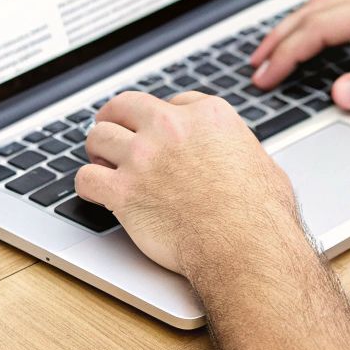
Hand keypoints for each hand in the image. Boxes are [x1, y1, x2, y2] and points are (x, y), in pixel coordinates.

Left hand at [73, 90, 304, 276]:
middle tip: (112, 128)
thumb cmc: (260, 216)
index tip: (158, 130)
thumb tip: (239, 159)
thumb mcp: (263, 164)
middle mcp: (170, 128)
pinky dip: (87, 185)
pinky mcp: (123, 190)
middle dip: (116, 117)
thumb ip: (240, 151)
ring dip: (97, 150)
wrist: (244, 247)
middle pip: (126, 106)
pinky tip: (95, 191)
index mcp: (208, 116)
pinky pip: (86, 178)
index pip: (172, 102)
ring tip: (101, 162)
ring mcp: (143, 157)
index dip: (162, 118)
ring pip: (98, 136)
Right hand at [249, 0, 349, 109]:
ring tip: (275, 55)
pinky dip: (324, 31)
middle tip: (255, 66)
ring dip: (300, 32)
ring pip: (332, 10)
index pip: (322, 25)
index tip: (265, 74)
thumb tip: (340, 92)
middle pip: (318, 11)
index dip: (288, 51)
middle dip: (281, 38)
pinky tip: (322, 53)